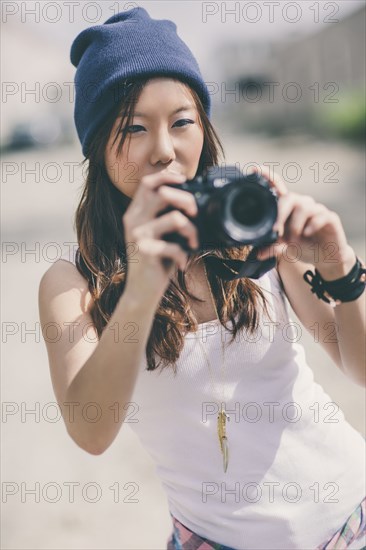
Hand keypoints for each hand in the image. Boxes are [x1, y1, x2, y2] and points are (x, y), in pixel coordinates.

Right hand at [122, 172, 198, 302]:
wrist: (140, 292)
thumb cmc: (154, 263)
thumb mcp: (158, 236)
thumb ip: (167, 218)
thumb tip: (193, 205)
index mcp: (135, 214)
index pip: (147, 183)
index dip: (167, 177)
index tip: (185, 182)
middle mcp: (133, 221)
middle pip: (162, 193)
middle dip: (186, 200)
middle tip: (196, 214)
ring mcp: (138, 236)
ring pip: (174, 218)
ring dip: (191, 230)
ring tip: (193, 242)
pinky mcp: (146, 253)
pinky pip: (175, 246)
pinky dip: (184, 255)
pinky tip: (183, 263)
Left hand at [253, 165, 355, 278]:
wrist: (325, 257)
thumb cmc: (303, 246)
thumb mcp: (286, 249)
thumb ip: (273, 248)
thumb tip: (258, 254)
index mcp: (288, 208)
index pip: (278, 188)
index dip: (268, 177)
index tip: (255, 169)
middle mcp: (302, 204)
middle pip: (289, 198)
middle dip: (281, 215)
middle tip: (276, 232)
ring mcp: (317, 209)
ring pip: (304, 208)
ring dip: (296, 225)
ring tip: (294, 240)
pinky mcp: (330, 217)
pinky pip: (320, 216)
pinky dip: (312, 226)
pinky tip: (307, 234)